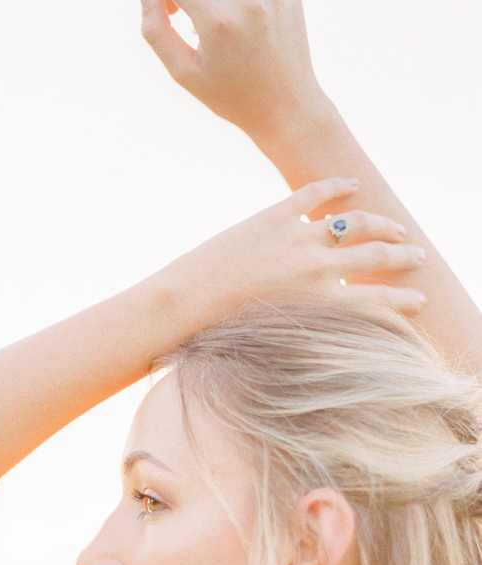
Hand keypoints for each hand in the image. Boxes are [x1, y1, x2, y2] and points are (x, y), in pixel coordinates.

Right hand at [140, 0, 324, 139]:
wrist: (286, 109)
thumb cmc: (231, 97)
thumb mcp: (185, 74)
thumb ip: (157, 31)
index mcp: (218, 22)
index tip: (171, 10)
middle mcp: (248, 0)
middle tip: (186, 12)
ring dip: (212, 2)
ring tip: (214, 19)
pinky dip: (236, 5)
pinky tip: (241, 24)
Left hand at [167, 178, 425, 317]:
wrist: (187, 305)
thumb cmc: (229, 333)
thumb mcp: (281, 336)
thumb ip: (311, 324)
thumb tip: (326, 325)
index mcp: (323, 305)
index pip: (380, 300)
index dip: (405, 299)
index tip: (419, 298)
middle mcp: (319, 271)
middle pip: (378, 256)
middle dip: (403, 256)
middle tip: (416, 256)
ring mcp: (299, 239)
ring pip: (356, 223)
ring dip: (382, 223)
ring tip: (396, 226)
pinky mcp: (276, 216)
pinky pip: (316, 194)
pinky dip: (337, 186)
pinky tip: (353, 184)